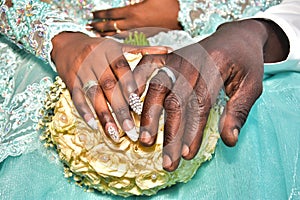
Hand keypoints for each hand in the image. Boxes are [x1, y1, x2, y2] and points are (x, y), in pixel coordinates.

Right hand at [51, 32, 168, 141]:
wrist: (68, 44)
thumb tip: (169, 50)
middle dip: (120, 109)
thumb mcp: (119, 46)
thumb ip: (143, 50)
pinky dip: (84, 112)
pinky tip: (93, 125)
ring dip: (104, 116)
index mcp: (110, 50)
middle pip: (109, 86)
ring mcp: (81, 71)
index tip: (138, 105)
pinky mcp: (70, 82)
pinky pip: (76, 97)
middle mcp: (94, 60)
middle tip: (131, 130)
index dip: (129, 85)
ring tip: (115, 135)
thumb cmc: (100, 48)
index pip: (121, 68)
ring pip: (93, 95)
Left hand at [91, 0, 181, 36]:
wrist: (181, 18)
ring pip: (117, 33)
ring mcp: (138, 31)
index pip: (112, 14)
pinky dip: (115, 36)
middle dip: (99, 25)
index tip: (92, 14)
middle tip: (88, 26)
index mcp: (133, 13)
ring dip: (105, 33)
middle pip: (111, 26)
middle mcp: (133, 24)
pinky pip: (125, 37)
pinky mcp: (143, 34)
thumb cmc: (168, 3)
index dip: (101, 14)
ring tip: (95, 33)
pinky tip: (112, 37)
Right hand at [133, 19, 288, 170]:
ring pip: (158, 86)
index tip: (187, 154)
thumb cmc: (245, 62)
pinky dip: (137, 85)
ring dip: (149, 114)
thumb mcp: (253, 86)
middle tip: (168, 160)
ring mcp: (177, 56)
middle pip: (176, 99)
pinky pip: (148, 69)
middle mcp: (192, 60)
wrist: (236, 36)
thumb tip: (230, 141)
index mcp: (216, 65)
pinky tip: (132, 104)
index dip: (192, 130)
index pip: (200, 103)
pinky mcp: (169, 56)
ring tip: (145, 139)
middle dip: (171, 132)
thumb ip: (239, 112)